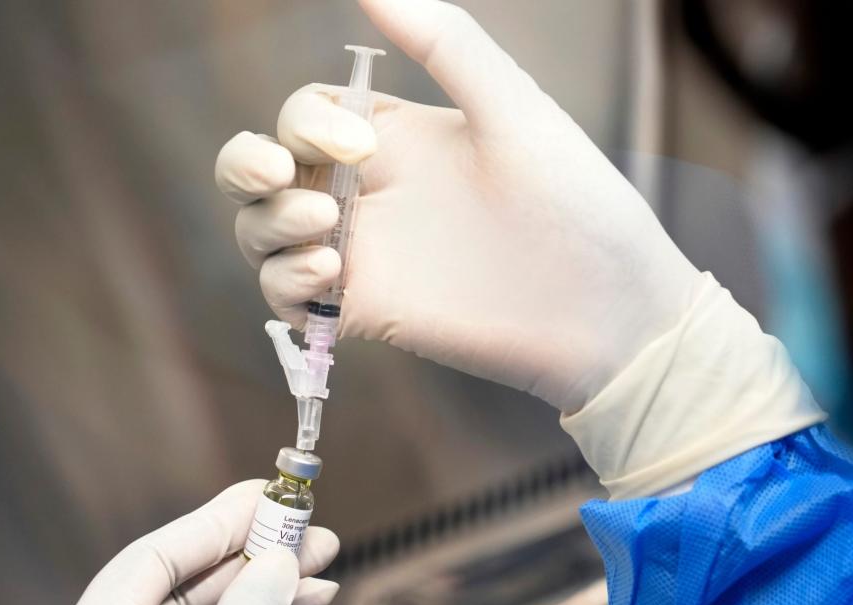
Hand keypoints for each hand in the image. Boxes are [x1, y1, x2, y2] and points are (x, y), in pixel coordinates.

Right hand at [216, 0, 701, 414]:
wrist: (609, 309)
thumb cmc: (578, 202)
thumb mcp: (514, 109)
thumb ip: (445, 43)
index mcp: (394, 139)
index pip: (303, 116)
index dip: (307, 123)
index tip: (363, 144)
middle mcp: (367, 193)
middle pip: (261, 172)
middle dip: (244, 165)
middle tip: (278, 173)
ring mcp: (364, 256)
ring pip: (262, 234)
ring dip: (267, 226)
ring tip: (324, 232)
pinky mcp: (366, 312)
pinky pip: (287, 298)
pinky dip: (284, 283)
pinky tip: (329, 275)